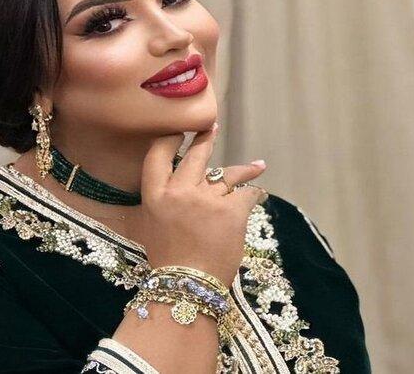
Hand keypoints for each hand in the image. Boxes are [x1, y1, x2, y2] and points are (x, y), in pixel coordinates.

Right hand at [135, 122, 268, 285]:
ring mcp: (207, 199)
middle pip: (197, 156)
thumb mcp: (152, 227)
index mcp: (155, 195)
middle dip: (206, 138)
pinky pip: (248, 194)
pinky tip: (260, 194)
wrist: (188, 286)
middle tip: (211, 127)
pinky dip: (255, 195)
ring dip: (245, 169)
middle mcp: (180, 191)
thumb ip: (164, 203)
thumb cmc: (168, 261)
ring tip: (257, 165)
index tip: (180, 133)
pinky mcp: (231, 211)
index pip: (159, 155)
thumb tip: (178, 189)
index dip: (170, 141)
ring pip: (228, 174)